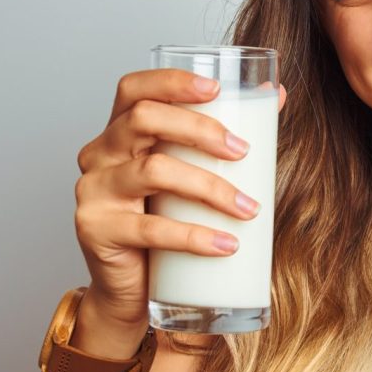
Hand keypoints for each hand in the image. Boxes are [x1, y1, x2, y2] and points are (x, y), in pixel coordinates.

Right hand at [73, 69, 286, 326]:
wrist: (132, 289)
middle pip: (144, 119)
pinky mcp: (95, 230)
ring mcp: (93, 191)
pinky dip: (195, 236)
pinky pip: (150, 229)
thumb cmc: (165, 221)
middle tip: (243, 151)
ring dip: (210, 187)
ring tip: (248, 208)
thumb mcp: (193, 173)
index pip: (134, 88)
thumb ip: (226, 134)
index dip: (172, 81)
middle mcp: (99, 154)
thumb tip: (278, 94)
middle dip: (200, 129)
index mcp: (120, 131)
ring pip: (152, 171)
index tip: (217, 88)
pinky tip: (226, 244)